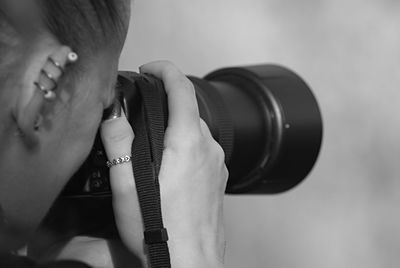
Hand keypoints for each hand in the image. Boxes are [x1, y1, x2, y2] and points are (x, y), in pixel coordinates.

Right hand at [101, 61, 227, 267]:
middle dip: (167, 100)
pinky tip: (170, 163)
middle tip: (144, 105)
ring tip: (153, 137)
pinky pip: (203, 149)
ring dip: (177, 124)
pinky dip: (187, 143)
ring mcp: (217, 164)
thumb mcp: (127, 185)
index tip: (151, 69)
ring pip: (198, 129)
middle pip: (190, 108)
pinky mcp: (219, 178)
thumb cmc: (160, 230)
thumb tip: (112, 114)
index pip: (182, 88)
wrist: (191, 262)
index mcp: (188, 142)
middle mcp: (209, 148)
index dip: (165, 70)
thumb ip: (119, 142)